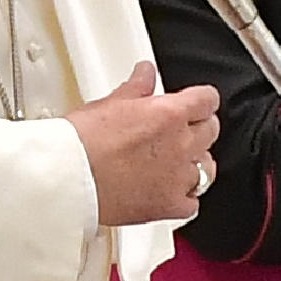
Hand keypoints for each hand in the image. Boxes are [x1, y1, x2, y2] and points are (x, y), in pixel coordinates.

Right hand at [74, 66, 219, 226]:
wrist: (69, 179)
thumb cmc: (81, 143)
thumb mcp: (108, 104)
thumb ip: (136, 88)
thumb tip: (145, 74)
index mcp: (169, 115)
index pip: (207, 100)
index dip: (201, 100)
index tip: (197, 103)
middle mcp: (180, 145)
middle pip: (210, 131)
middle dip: (199, 128)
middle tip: (182, 130)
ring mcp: (178, 177)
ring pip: (206, 169)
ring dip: (196, 163)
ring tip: (178, 162)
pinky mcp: (170, 206)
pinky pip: (192, 203)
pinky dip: (184, 198)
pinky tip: (171, 193)